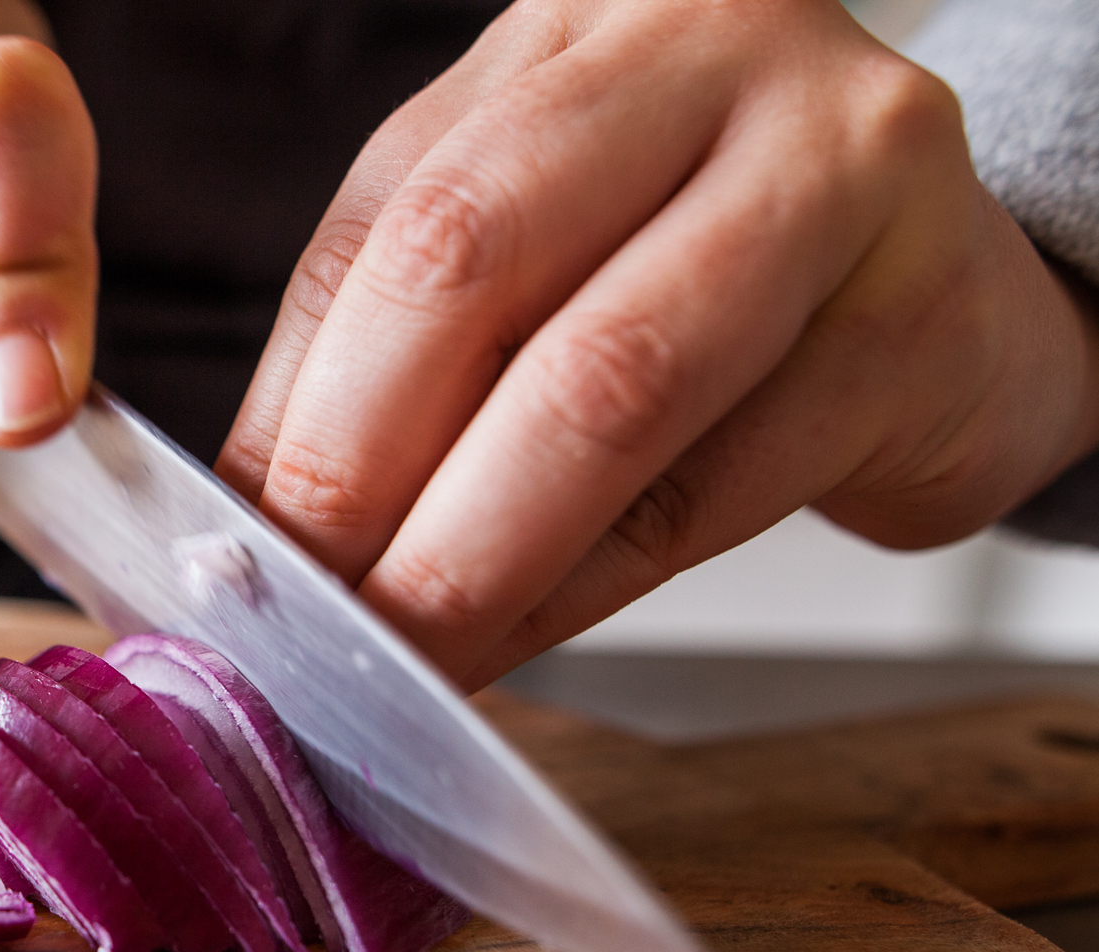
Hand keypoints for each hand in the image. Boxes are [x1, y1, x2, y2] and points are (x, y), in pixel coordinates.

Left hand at [215, 0, 1098, 689]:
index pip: (385, 225)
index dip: (289, 406)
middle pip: (468, 265)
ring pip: (600, 385)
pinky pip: (712, 488)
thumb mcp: (545, 253)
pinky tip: (515, 643)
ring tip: (400, 654)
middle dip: (359, 474)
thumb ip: (400, 348)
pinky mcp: (917, 320)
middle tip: (309, 615)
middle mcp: (701, 57)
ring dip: (471, 554)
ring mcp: (833, 170)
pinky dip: (584, 588)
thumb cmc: (719, 275)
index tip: (226, 548)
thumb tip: (255, 521)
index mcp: (568, 38)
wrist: (961, 299)